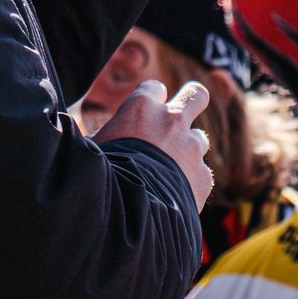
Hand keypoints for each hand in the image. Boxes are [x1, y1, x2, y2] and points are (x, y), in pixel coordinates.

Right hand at [92, 79, 214, 209]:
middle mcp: (172, 121)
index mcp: (141, 106)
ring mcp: (191, 148)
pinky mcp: (203, 176)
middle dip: (194, 100)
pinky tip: (174, 195)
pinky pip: (200, 173)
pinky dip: (191, 182)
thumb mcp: (94, 146)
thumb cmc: (101, 174)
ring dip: (187, 150)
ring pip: (199, 139)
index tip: (143, 114)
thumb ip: (108, 134)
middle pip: (196, 95)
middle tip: (183, 116)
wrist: (127, 209)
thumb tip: (101, 136)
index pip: (154, 89)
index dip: (150, 101)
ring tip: (169, 171)